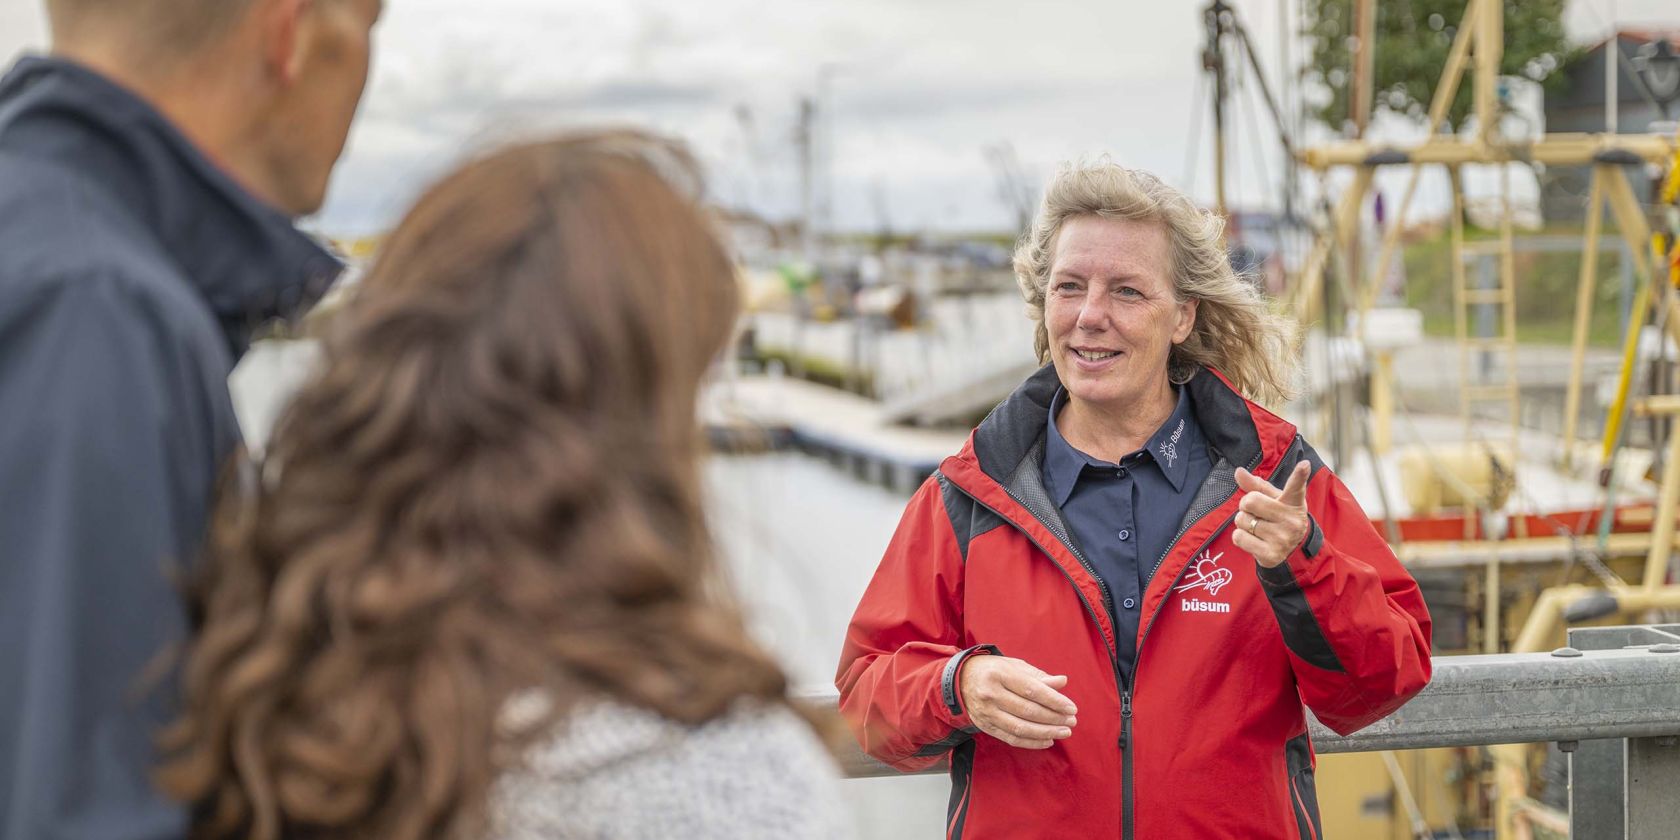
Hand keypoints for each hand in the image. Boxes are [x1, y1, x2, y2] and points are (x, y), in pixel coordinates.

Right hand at [958, 655, 1077, 748]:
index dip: (1054, 701)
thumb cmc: (993, 670)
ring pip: (1020, 728)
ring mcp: (986, 712)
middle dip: (1054, 718)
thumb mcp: (1014, 666)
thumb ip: (1038, 676)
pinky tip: (1047, 740)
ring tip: (1064, 732)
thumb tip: (1062, 682)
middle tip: (1071, 721)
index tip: (1071, 708)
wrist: (960, 680)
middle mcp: (991, 694)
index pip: (1032, 690)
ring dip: (1046, 732)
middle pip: (1028, 711)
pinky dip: (1031, 742)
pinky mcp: (985, 726)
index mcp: (1000, 674)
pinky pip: (1011, 738)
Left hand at [1232, 461, 1311, 568]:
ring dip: (1243, 522)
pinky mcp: (1271, 555)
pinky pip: (1238, 537)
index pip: (1295, 487)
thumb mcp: (1272, 499)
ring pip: (1241, 520)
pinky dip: (1240, 537)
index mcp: (1293, 503)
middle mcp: (1291, 520)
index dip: (1299, 475)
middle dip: (1245, 505)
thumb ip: (1255, 485)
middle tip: (1256, 513)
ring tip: (1257, 527)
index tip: (1304, 465)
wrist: (1291, 548)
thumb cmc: (1278, 516)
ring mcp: (1283, 539)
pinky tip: (1254, 539)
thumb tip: (1238, 471)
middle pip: (1249, 501)